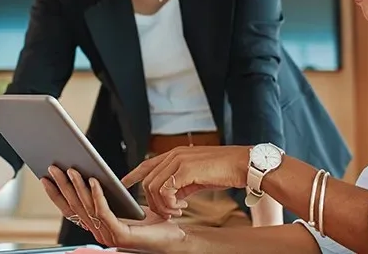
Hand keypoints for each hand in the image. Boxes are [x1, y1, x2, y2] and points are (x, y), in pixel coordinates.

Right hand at [41, 166, 183, 251]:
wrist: (174, 236)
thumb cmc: (153, 221)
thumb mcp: (125, 204)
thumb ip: (108, 196)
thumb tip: (91, 175)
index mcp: (98, 225)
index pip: (70, 209)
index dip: (56, 193)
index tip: (46, 177)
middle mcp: (98, 232)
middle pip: (74, 206)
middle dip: (62, 185)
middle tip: (53, 167)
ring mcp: (107, 235)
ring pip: (86, 207)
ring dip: (77, 187)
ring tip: (71, 169)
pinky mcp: (119, 234)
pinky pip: (103, 212)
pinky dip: (97, 195)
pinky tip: (94, 180)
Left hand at [121, 145, 249, 218]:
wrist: (243, 164)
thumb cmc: (224, 170)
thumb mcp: (197, 176)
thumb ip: (181, 183)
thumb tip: (171, 196)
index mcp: (176, 154)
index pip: (147, 163)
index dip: (133, 174)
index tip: (124, 183)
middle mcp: (174, 155)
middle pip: (147, 180)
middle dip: (153, 201)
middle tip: (169, 212)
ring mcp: (179, 160)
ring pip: (153, 187)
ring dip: (162, 205)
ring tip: (177, 211)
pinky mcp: (185, 169)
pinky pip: (165, 190)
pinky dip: (169, 203)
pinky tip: (182, 207)